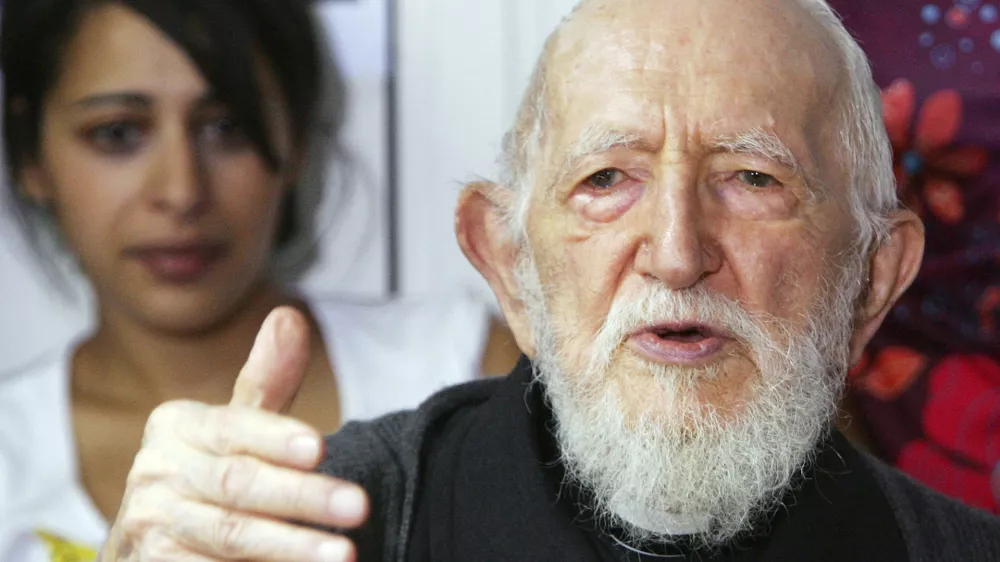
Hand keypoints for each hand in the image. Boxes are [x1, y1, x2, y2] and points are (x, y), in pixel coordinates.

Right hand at [99, 307, 368, 560]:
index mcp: (176, 426)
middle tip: (358, 507)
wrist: (150, 542)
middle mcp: (155, 473)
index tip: (320, 448)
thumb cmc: (209, 474)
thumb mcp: (235, 428)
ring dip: (289, 547)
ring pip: (229, 535)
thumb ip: (267, 383)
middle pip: (238, 484)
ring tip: (343, 553)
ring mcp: (151, 525)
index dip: (276, 439)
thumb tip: (289, 316)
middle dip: (303, 497)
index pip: (234, 428)